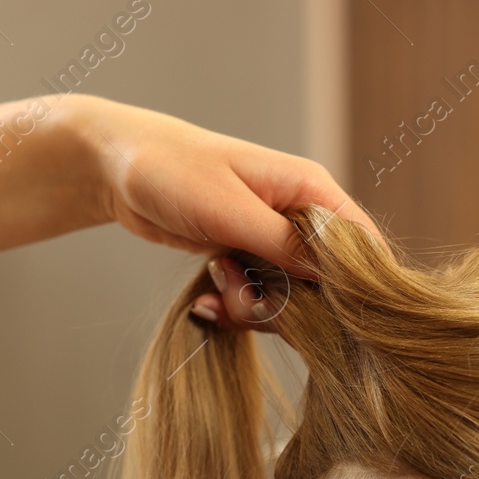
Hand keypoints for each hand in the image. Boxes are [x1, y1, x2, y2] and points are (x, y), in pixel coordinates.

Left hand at [70, 94, 379, 321]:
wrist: (116, 167)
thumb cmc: (171, 169)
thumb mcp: (228, 209)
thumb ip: (282, 243)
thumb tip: (332, 276)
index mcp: (310, 190)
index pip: (362, 245)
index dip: (352, 286)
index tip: (317, 311)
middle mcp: (302, 218)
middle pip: (326, 286)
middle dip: (285, 304)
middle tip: (237, 289)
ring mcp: (275, 242)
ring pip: (290, 301)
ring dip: (252, 307)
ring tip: (214, 282)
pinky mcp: (249, 260)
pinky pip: (259, 301)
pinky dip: (234, 309)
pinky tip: (205, 301)